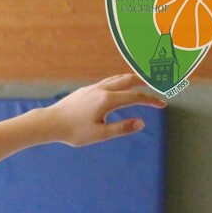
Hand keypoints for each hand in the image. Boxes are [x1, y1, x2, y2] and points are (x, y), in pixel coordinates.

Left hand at [47, 73, 165, 146]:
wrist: (49, 123)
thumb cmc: (73, 131)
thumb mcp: (99, 134)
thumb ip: (121, 128)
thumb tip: (141, 123)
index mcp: (107, 100)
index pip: (136, 96)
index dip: (151, 100)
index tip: (163, 104)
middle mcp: (101, 90)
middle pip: (129, 80)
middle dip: (146, 82)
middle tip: (158, 85)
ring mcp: (92, 88)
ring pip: (117, 78)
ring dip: (132, 79)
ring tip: (141, 83)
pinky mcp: (85, 90)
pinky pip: (107, 81)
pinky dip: (119, 81)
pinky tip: (118, 88)